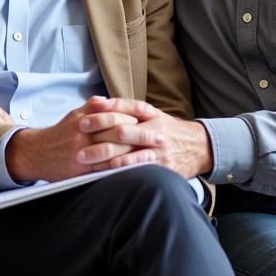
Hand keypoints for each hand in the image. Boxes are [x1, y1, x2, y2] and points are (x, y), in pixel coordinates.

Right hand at [6, 97, 163, 182]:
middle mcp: (83, 132)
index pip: (116, 111)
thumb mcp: (74, 115)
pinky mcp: (80, 169)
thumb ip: (92, 106)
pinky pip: (104, 169)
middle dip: (142, 134)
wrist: (37, 153)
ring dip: (136, 154)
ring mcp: (82, 151)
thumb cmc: (60, 134)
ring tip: (154, 156)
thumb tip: (108, 99)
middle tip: (161, 138)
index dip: (136, 114)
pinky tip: (136, 170)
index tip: (154, 118)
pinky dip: (123, 169)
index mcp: (85, 116)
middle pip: (119, 130)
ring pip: (114, 151)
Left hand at [78, 98, 211, 178]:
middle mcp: (154, 129)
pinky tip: (103, 172)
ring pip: (127, 151)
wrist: (199, 146)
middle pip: (121, 130)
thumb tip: (97, 102)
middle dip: (97, 136)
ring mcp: (158, 149)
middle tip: (76, 142)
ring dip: (102, 156)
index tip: (81, 120)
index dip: (101, 115)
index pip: (122, 110)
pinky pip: (137, 168)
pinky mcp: (161, 166)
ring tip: (83, 160)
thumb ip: (125, 108)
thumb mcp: (151, 113)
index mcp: (149, 113)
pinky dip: (119, 170)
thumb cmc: (167, 129)